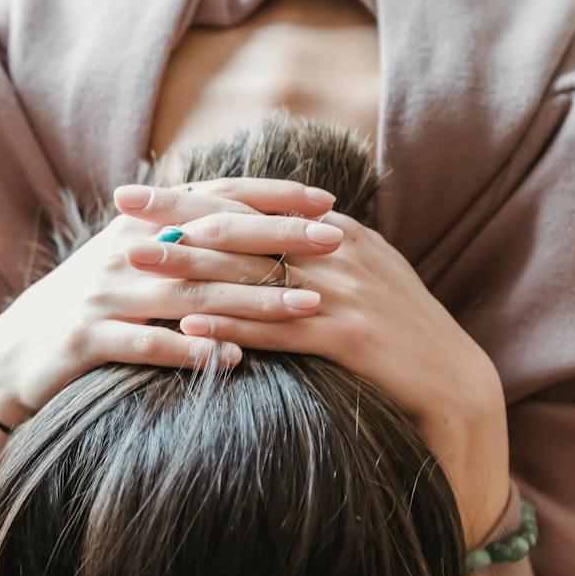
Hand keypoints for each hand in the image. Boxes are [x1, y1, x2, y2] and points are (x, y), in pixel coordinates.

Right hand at [0, 178, 340, 530]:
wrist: (11, 354)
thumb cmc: (87, 309)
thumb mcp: (129, 264)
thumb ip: (180, 239)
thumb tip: (251, 220)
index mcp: (138, 227)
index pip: (214, 199)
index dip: (270, 198)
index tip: (325, 203)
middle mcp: (123, 253)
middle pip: (213, 242)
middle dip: (278, 243)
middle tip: (335, 245)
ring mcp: (104, 295)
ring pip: (190, 293)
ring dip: (252, 301)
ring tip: (305, 309)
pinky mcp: (85, 339)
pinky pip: (147, 345)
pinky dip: (191, 352)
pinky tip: (232, 361)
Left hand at [118, 185, 511, 545]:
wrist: (454, 385)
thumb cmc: (395, 335)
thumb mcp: (358, 279)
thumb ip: (310, 254)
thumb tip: (252, 239)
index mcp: (337, 231)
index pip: (250, 204)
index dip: (190, 196)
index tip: (138, 190)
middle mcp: (339, 252)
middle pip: (243, 228)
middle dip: (176, 218)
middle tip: (120, 211)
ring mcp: (346, 293)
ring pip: (253, 274)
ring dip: (189, 268)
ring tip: (137, 264)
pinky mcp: (350, 337)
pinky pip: (278, 328)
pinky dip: (231, 325)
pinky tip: (189, 325)